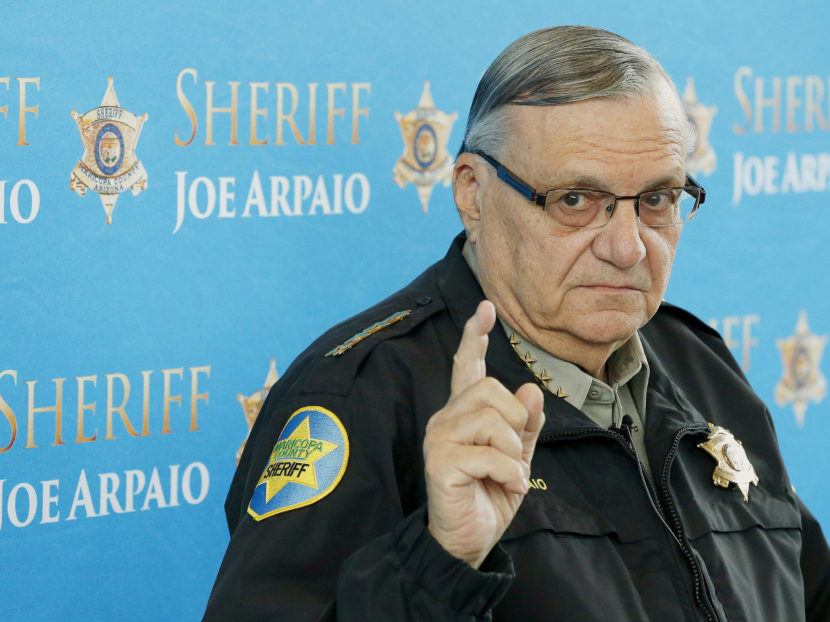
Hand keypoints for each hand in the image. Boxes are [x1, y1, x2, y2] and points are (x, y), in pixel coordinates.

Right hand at [424, 300, 544, 568]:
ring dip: (514, 452)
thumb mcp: (518, 458)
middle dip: (517, 421)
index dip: (474, 337)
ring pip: (493, 419)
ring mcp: (440, 438)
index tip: (486, 309)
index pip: (466, 367)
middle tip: (514, 456)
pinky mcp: (440, 461)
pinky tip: (507, 486)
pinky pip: (490, 454)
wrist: (470, 541)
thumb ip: (525, 425)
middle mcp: (447, 418)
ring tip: (509, 474)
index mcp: (464, 414)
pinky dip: (510, 473)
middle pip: (491, 389)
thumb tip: (530, 390)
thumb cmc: (490, 496)